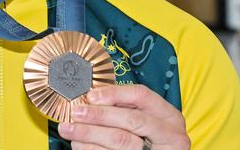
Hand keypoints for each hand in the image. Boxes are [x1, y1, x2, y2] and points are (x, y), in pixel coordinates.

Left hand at [58, 85, 189, 149]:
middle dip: (98, 115)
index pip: (141, 96)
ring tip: (69, 130)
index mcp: (170, 116)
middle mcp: (170, 135)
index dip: (114, 94)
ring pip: (120, 140)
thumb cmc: (151, 138)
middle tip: (75, 113)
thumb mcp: (148, 119)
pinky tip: (80, 145)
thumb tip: (92, 99)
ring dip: (89, 134)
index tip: (91, 96)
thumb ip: (127, 108)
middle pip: (130, 120)